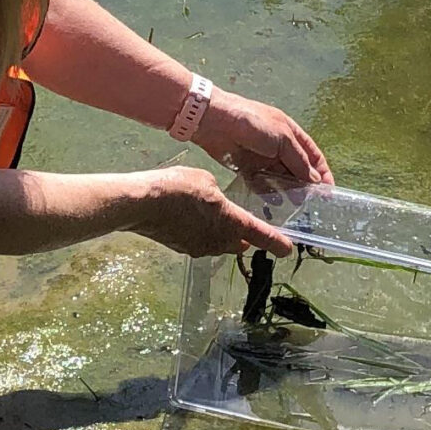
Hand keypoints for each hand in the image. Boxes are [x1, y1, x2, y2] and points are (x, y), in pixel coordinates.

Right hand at [126, 166, 295, 258]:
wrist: (142, 204)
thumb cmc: (177, 187)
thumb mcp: (205, 180)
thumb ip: (217, 194)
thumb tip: (214, 202)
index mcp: (231, 222)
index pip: (262, 235)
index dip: (277, 242)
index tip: (288, 249)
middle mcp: (219, 241)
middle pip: (240, 241)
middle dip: (244, 234)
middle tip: (241, 221)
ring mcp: (199, 248)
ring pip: (219, 243)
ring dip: (220, 233)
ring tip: (209, 214)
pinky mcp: (182, 248)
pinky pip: (200, 242)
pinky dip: (200, 233)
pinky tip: (188, 218)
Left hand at [196, 91, 332, 192]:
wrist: (215, 121)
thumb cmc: (252, 123)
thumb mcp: (282, 139)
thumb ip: (299, 161)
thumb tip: (315, 180)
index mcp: (291, 134)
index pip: (313, 156)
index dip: (323, 174)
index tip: (329, 193)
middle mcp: (279, 146)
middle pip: (297, 170)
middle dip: (305, 186)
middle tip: (310, 204)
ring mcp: (263, 157)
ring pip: (280, 179)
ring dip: (287, 191)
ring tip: (294, 206)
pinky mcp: (247, 167)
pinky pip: (261, 183)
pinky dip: (268, 192)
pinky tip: (272, 202)